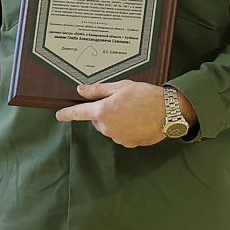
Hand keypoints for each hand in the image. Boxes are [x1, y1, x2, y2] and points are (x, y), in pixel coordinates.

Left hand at [56, 80, 195, 146]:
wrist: (169, 112)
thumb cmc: (147, 96)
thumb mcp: (121, 87)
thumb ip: (98, 90)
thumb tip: (81, 90)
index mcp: (103, 111)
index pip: (79, 113)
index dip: (68, 114)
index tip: (59, 115)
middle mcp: (107, 127)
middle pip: (98, 120)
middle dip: (105, 112)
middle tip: (121, 102)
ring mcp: (118, 137)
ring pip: (110, 128)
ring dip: (117, 120)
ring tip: (135, 111)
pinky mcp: (129, 143)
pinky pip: (122, 135)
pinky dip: (127, 128)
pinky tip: (139, 120)